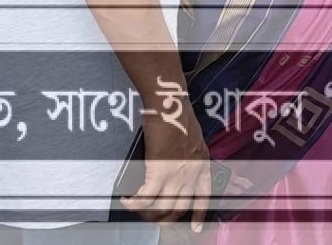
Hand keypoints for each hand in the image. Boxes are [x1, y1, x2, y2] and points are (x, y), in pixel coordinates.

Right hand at [124, 94, 213, 228]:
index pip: (204, 196)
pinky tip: (126, 200)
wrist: (170, 104)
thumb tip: (176, 165)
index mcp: (202, 164)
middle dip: (166, 219)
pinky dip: (134, 203)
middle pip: (180, 208)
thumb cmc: (178, 114)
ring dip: (147, 213)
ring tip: (136, 209)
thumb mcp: (192, 138)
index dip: (199, 214)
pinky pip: (145, 198)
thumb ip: (188, 155)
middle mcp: (192, 173)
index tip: (195, 228)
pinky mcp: (159, 171)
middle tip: (154, 220)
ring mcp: (176, 174)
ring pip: (162, 208)